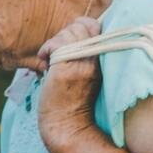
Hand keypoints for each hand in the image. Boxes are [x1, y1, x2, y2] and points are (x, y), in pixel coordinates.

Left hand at [36, 17, 101, 148]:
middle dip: (67, 35)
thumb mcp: (89, 73)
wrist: (69, 127)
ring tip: (53, 63)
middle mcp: (98, 58)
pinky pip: (55, 44)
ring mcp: (83, 62)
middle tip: (60, 56)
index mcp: (107, 59)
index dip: (81, 30)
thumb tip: (75, 30)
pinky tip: (46, 66)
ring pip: (68, 32)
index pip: (96, 26)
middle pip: (83, 25)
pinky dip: (46, 50)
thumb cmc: (76, 102)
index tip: (72, 46)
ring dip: (56, 45)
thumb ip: (88, 52)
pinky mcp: (67, 67)